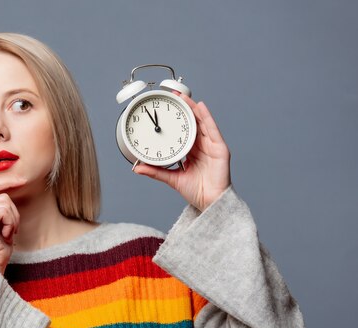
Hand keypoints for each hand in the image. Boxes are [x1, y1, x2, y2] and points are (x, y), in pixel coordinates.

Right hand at [0, 176, 26, 272]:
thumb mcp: (2, 221)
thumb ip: (1, 205)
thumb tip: (14, 183)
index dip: (7, 181)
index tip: (22, 181)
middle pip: (2, 194)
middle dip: (14, 212)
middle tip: (12, 228)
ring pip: (4, 202)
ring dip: (13, 219)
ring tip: (8, 232)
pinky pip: (3, 211)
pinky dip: (10, 223)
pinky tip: (6, 234)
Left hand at [133, 94, 230, 211]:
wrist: (210, 202)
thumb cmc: (196, 191)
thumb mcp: (171, 178)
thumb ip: (156, 172)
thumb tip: (137, 168)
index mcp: (192, 151)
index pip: (184, 130)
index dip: (176, 118)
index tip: (166, 107)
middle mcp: (202, 146)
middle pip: (193, 122)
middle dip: (184, 108)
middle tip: (173, 95)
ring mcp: (212, 146)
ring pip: (202, 122)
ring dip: (193, 108)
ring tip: (183, 96)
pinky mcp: (220, 149)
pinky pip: (212, 130)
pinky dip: (207, 117)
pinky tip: (200, 107)